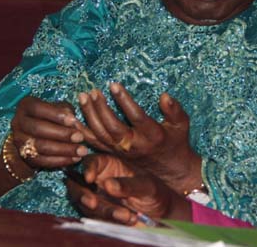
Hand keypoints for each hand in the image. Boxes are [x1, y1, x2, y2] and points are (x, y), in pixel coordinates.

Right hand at [9, 96, 87, 169]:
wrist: (33, 135)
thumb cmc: (50, 117)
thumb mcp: (56, 108)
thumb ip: (64, 109)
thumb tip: (72, 118)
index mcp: (25, 106)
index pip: (37, 108)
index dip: (55, 115)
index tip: (74, 120)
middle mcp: (18, 122)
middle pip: (38, 129)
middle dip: (61, 134)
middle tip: (80, 137)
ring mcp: (19, 141)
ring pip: (40, 147)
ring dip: (64, 150)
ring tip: (81, 151)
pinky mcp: (25, 157)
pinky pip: (42, 161)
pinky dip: (60, 161)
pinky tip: (75, 159)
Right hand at [65, 154, 191, 224]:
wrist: (161, 214)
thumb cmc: (154, 192)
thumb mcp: (146, 186)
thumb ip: (128, 185)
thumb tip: (108, 185)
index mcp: (108, 165)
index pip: (90, 162)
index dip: (86, 169)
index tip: (89, 178)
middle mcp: (99, 181)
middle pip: (78, 185)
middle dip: (82, 195)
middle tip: (92, 203)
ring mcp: (98, 198)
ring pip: (87, 204)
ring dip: (102, 211)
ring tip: (126, 215)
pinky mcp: (101, 214)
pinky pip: (97, 218)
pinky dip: (110, 220)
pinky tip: (129, 219)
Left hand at [76, 83, 201, 192]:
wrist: (171, 171)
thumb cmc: (176, 142)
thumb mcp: (182, 125)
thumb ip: (175, 110)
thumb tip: (164, 96)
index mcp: (152, 135)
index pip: (136, 116)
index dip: (124, 100)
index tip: (114, 85)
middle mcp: (135, 145)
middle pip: (113, 127)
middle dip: (101, 108)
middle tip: (93, 91)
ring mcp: (122, 151)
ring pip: (101, 135)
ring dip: (90, 116)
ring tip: (83, 97)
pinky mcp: (113, 155)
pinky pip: (95, 144)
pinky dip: (83, 132)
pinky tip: (74, 119)